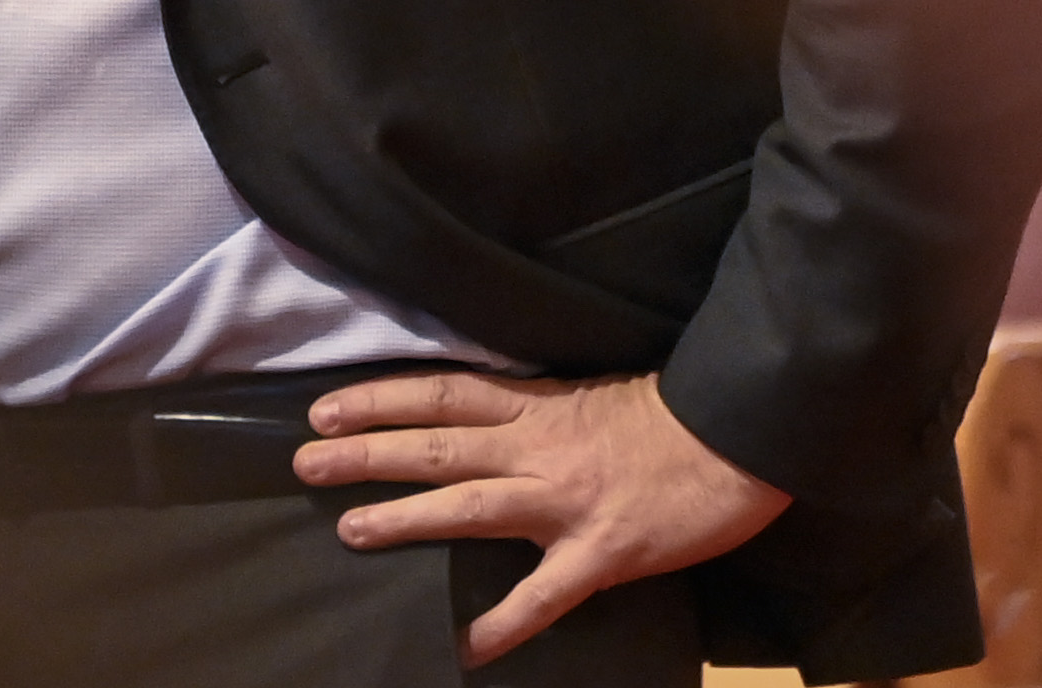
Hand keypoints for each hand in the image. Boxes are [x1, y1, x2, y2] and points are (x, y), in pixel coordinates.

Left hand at [292, 369, 787, 664]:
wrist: (735, 437)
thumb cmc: (664, 416)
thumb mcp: (584, 395)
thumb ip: (530, 411)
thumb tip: (474, 422)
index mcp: (534, 407)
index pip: (440, 396)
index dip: (379, 400)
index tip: (324, 408)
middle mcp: (537, 448)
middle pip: (436, 446)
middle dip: (367, 452)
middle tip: (306, 460)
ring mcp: (565, 501)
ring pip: (470, 505)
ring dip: (407, 517)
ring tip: (351, 529)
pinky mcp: (602, 552)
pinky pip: (545, 594)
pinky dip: (506, 622)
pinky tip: (470, 646)